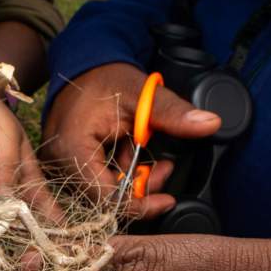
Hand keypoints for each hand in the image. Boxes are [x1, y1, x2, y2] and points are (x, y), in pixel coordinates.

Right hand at [41, 63, 220, 217]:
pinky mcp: (66, 165)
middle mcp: (59, 162)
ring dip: (132, 183)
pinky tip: (134, 158)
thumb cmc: (106, 78)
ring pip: (102, 195)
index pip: (106, 199)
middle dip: (140, 191)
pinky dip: (120, 176)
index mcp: (72, 148)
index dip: (140, 205)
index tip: (167, 199)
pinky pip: (96, 183)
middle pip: (104, 200)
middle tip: (164, 168)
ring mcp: (59, 165)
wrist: (83, 64)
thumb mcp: (142, 94)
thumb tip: (211, 123)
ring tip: (152, 161)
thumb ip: (173, 114)